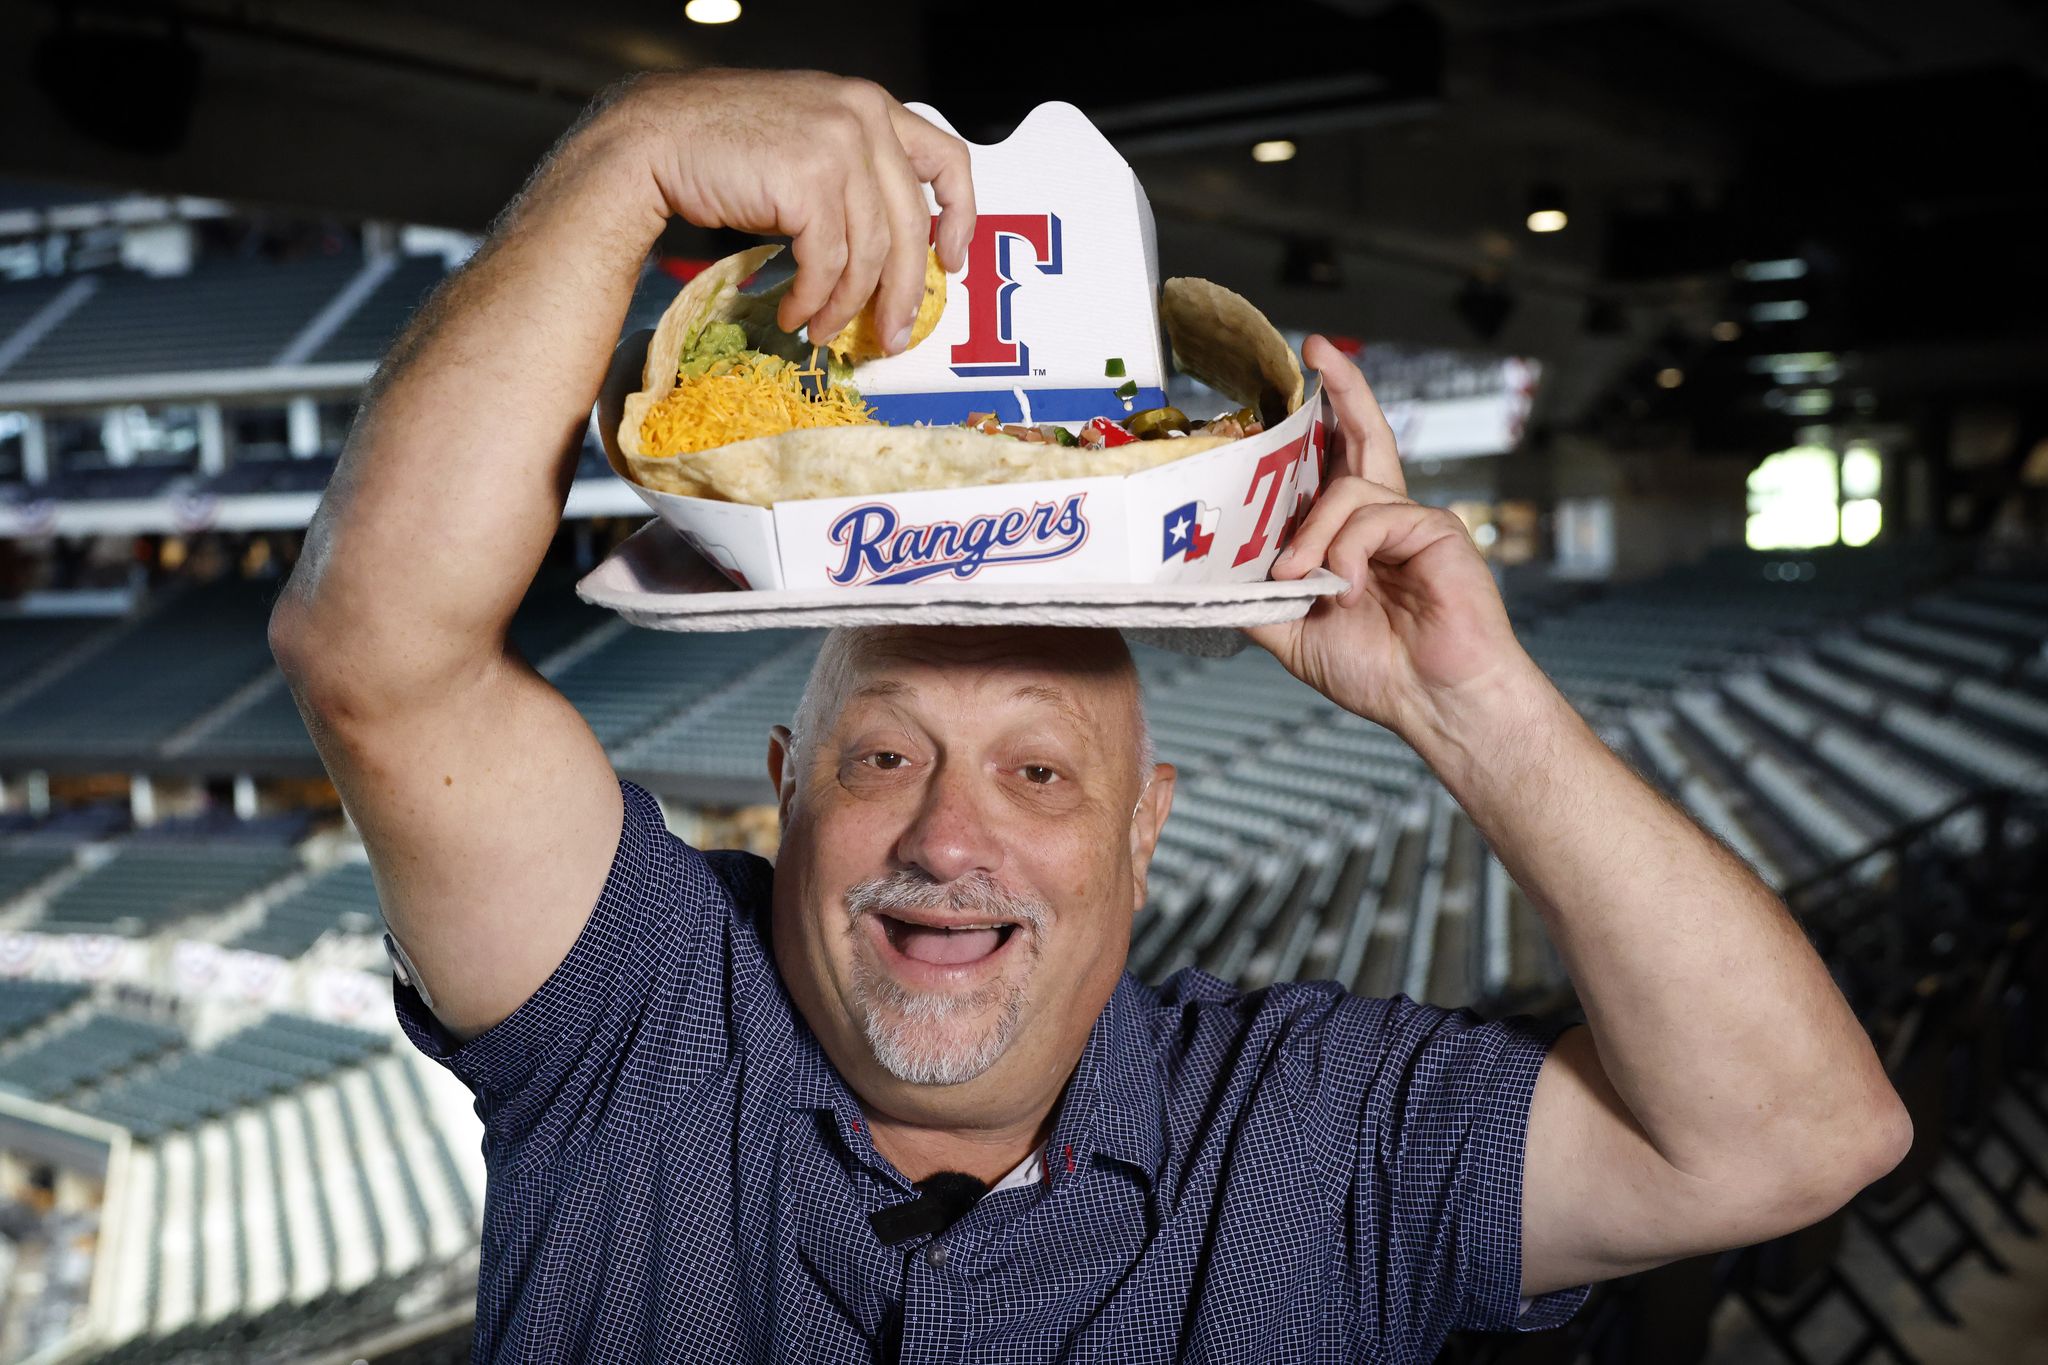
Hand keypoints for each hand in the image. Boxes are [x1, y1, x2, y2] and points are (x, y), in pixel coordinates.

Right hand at [602, 69, 974, 349]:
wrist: (656, 138)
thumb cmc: (724, 145)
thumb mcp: (807, 139)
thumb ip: (853, 174)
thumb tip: (889, 254)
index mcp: (870, 104)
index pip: (947, 158)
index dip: (961, 216)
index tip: (952, 260)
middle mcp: (862, 118)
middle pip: (911, 224)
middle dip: (904, 290)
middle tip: (893, 334)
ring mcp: (838, 147)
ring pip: (869, 252)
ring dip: (846, 305)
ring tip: (824, 330)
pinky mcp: (808, 183)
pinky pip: (827, 264)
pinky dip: (813, 300)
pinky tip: (795, 313)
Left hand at [1247, 336, 1537, 742]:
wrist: (1432, 702)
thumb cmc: (1378, 671)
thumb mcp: (1293, 632)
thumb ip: (1257, 597)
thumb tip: (1204, 574)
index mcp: (1352, 538)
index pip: (1332, 468)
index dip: (1317, 427)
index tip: (1295, 387)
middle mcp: (1382, 519)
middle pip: (1362, 437)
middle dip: (1342, 390)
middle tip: (1316, 350)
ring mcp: (1411, 520)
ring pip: (1347, 491)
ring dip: (1311, 535)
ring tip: (1302, 581)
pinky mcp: (1435, 528)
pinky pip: (1373, 517)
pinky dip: (1347, 552)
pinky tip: (1348, 590)